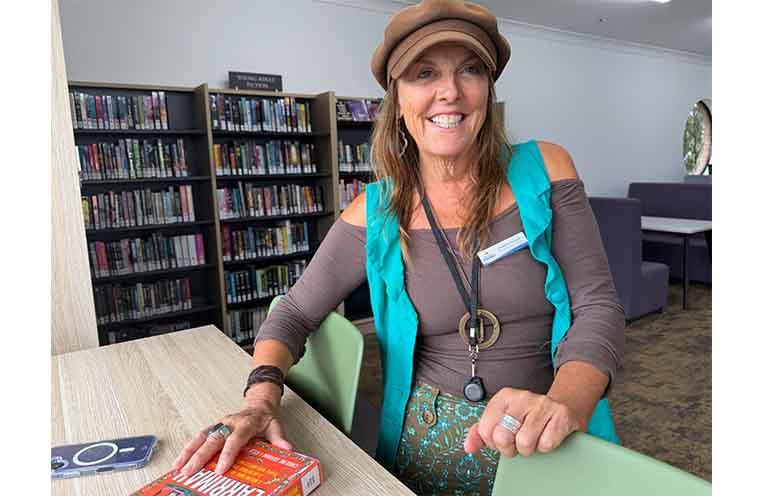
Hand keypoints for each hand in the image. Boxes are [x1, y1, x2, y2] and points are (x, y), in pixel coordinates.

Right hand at [172, 385, 291, 475]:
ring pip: (201, 436)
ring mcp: (220, 424)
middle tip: (191, 472)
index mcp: (246, 423)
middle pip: (213, 439)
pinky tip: (179, 462)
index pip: (235, 439)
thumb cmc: (265, 419)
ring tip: (178, 468)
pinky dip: (187, 449)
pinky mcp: (213, 427)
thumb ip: (279, 439)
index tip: (220, 469)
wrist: (259, 404)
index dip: (227, 454)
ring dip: (188, 452)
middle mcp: (229, 423)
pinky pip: (198, 437)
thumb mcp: (276, 426)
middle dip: (200, 456)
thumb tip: (288, 450)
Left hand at [463, 387, 578, 457]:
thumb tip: (468, 446)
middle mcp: (522, 397)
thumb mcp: (503, 419)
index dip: (493, 443)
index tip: (503, 439)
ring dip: (529, 449)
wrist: (563, 407)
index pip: (486, 430)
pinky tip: (547, 436)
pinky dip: (546, 447)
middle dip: (510, 448)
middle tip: (517, 443)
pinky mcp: (561, 415)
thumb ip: (481, 432)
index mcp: (503, 397)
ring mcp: (542, 404)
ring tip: (533, 439)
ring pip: (524, 442)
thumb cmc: (529, 416)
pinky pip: (546, 444)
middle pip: (503, 436)